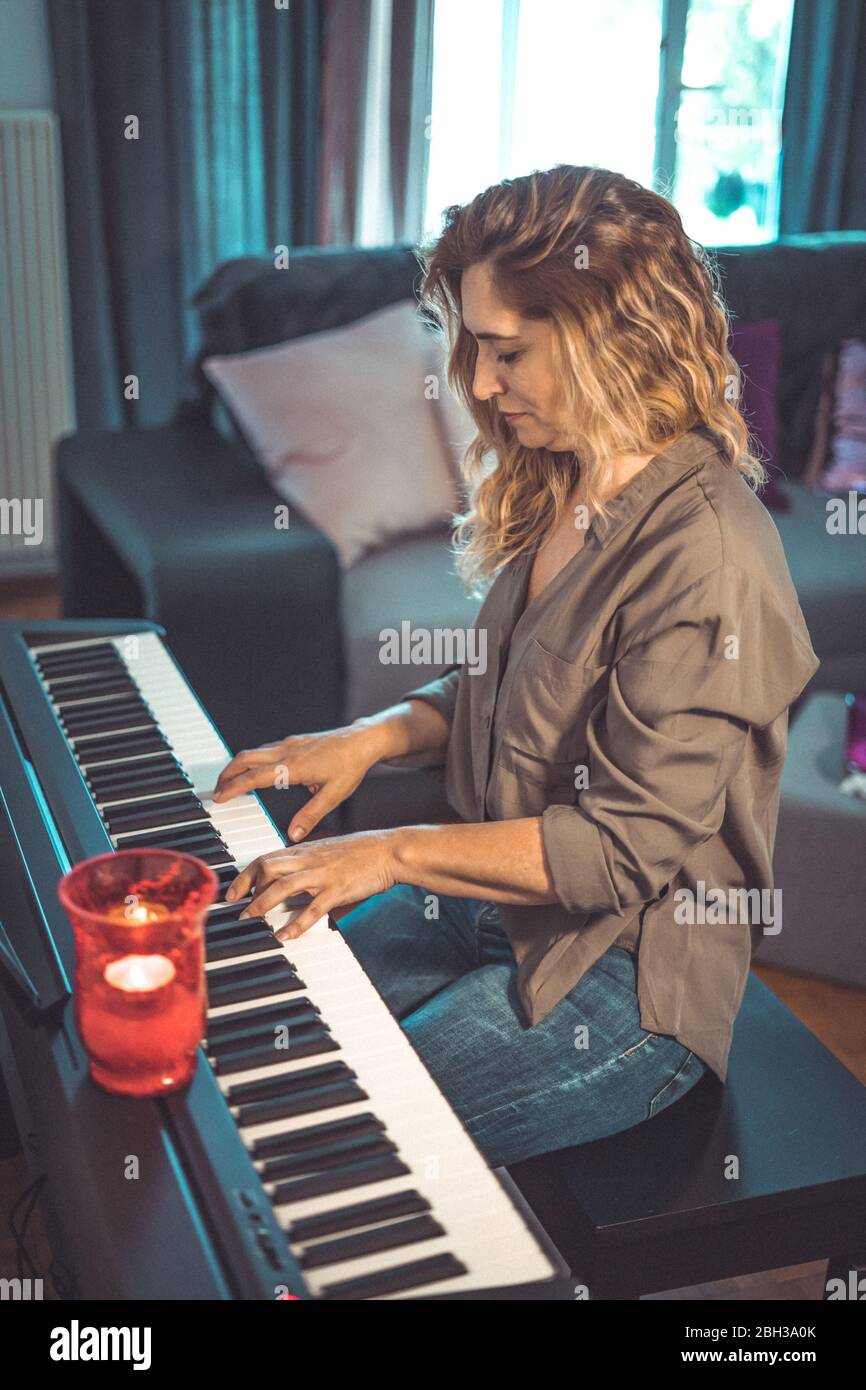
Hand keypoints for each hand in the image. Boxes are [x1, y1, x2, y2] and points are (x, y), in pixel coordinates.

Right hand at [212, 724, 380, 841]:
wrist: (364, 740)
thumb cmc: (350, 766)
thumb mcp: (333, 795)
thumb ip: (311, 815)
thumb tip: (293, 835)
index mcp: (293, 766)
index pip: (254, 777)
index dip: (233, 787)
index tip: (219, 797)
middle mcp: (287, 751)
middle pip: (245, 759)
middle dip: (227, 774)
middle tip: (217, 790)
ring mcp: (289, 744)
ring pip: (253, 752)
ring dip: (238, 766)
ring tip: (230, 782)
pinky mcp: (295, 742)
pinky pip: (265, 749)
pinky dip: (252, 760)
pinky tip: (256, 771)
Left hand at [226, 828, 401, 936]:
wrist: (389, 851)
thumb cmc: (362, 852)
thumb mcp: (328, 852)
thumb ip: (307, 863)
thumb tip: (288, 877)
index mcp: (305, 850)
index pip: (266, 858)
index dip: (246, 875)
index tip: (234, 892)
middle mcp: (309, 859)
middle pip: (267, 868)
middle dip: (246, 888)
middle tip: (236, 908)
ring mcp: (323, 874)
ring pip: (283, 886)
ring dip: (263, 904)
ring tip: (251, 920)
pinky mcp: (338, 889)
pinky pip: (312, 908)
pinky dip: (296, 923)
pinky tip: (285, 935)